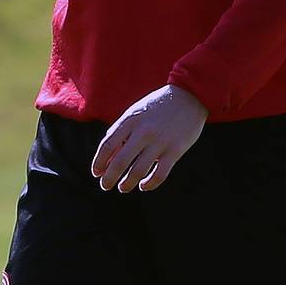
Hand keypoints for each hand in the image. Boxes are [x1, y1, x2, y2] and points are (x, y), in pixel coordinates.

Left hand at [89, 85, 207, 191]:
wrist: (189, 96)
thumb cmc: (157, 106)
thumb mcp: (135, 113)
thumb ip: (121, 132)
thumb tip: (107, 157)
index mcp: (130, 120)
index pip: (107, 145)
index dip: (99, 162)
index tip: (96, 172)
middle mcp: (143, 132)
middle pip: (120, 162)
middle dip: (109, 178)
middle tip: (105, 185)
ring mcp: (160, 142)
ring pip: (138, 171)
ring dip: (127, 184)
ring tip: (123, 187)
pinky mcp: (175, 151)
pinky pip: (159, 174)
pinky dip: (149, 184)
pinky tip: (144, 186)